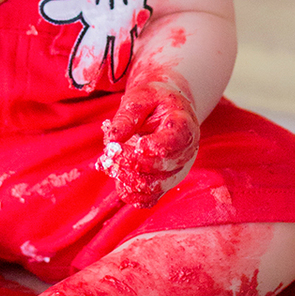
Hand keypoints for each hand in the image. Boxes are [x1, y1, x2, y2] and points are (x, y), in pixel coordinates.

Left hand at [99, 72, 199, 207]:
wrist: (165, 108)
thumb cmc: (153, 100)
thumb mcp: (140, 97)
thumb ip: (127, 115)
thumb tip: (113, 138)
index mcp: (184, 125)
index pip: (177, 140)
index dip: (157, 147)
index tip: (138, 144)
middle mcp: (185, 152)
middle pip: (163, 166)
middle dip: (133, 162)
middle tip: (111, 152)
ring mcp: (175, 170)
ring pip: (155, 186)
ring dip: (128, 179)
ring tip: (109, 164)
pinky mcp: (163, 183)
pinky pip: (149, 198)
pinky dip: (131, 193)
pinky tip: (118, 178)